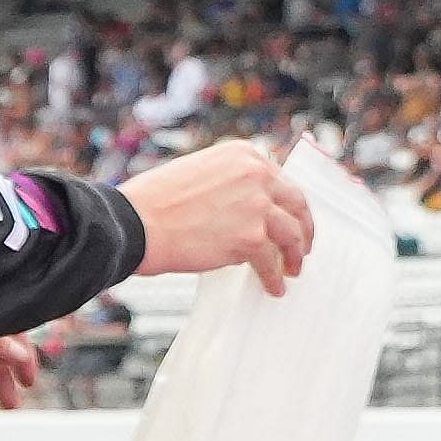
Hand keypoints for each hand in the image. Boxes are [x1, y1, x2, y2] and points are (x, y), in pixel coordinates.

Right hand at [123, 140, 315, 296]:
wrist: (136, 223)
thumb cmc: (154, 201)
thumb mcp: (198, 171)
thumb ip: (228, 182)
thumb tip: (245, 207)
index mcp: (242, 154)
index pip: (278, 179)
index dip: (286, 203)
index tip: (289, 217)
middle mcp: (255, 174)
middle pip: (296, 203)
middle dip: (303, 227)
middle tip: (302, 245)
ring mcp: (257, 206)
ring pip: (291, 234)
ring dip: (294, 255)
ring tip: (292, 270)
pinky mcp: (251, 237)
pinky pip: (271, 263)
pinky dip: (273, 277)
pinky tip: (272, 287)